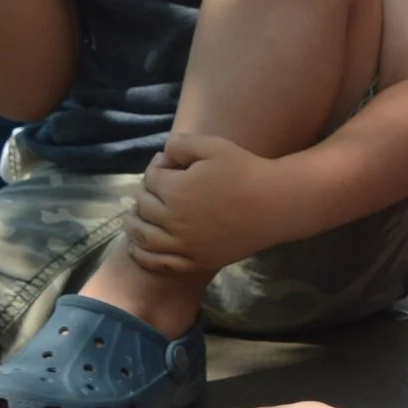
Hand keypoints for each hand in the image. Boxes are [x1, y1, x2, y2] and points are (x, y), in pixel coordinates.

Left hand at [127, 132, 293, 277]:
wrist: (274, 204)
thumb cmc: (245, 171)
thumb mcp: (213, 145)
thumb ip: (180, 144)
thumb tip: (161, 155)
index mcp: (175, 190)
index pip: (150, 178)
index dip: (158, 168)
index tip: (170, 165)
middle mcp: (173, 219)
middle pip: (143, 206)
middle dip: (146, 193)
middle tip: (157, 188)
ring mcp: (184, 244)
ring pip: (143, 236)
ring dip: (133, 225)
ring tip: (133, 217)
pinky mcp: (195, 260)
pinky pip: (160, 262)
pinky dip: (142, 255)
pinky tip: (137, 248)